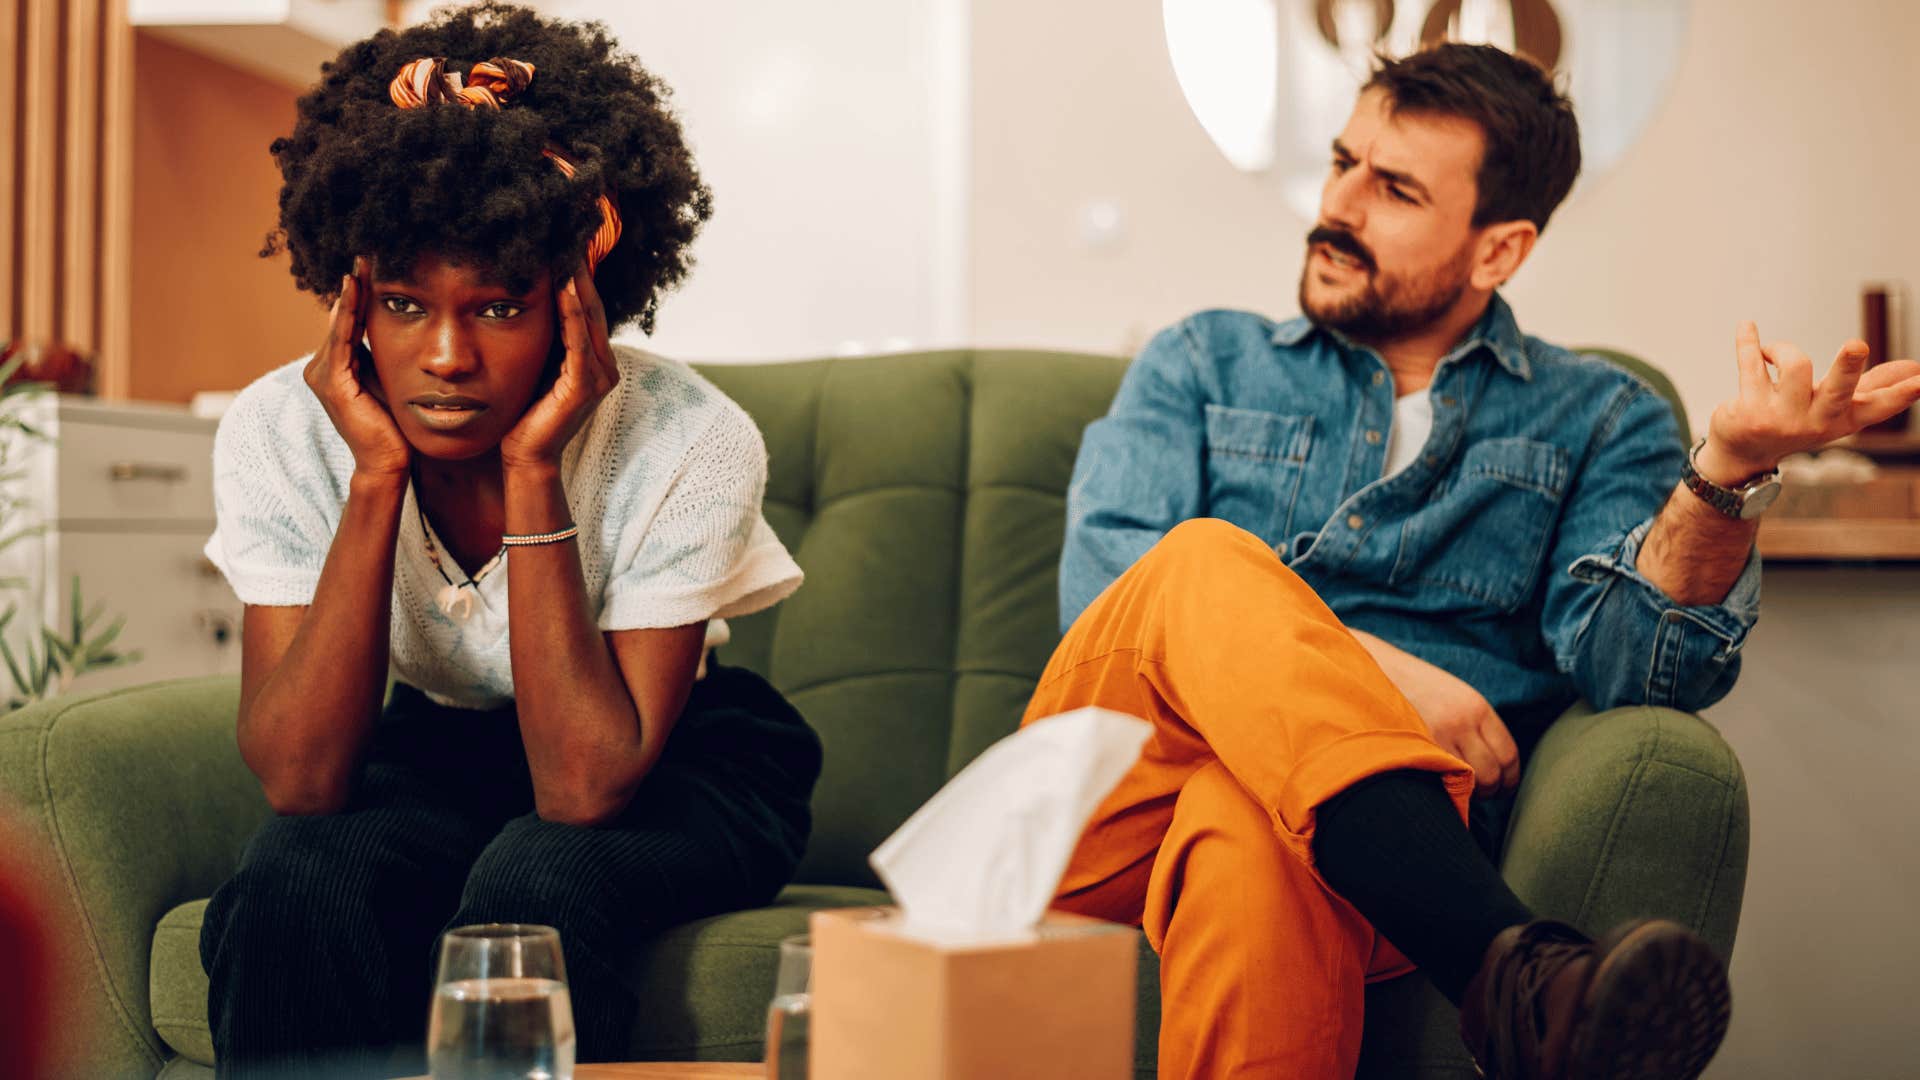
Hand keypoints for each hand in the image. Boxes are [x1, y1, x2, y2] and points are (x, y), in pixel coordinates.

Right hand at [304, 257, 408, 479]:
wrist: (389, 462)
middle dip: (355, 284)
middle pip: (342, 316)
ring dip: (351, 291)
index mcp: (336, 365)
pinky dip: (347, 314)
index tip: (375, 260)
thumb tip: (400, 320)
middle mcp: (321, 367)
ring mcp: (322, 375)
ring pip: (340, 323)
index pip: (349, 319)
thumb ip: (383, 353)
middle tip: (368, 249)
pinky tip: (352, 289)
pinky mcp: (332, 384)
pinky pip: (341, 341)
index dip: (361, 290)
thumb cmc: (395, 424)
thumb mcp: (389, 377)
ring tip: (362, 261)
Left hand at [500, 260, 619, 469]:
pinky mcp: (584, 388)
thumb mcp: (537, 365)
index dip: (578, 274)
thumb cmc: (526, 412)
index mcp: (595, 359)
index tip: (565, 241)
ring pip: (589, 319)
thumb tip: (529, 298)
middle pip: (593, 306)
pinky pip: (578, 342)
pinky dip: (573, 313)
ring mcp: (598, 377)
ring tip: (568, 250)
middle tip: (570, 234)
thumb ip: (546, 338)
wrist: (525, 456)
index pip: (587, 307)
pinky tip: (565, 287)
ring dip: (578, 283)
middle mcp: (604, 365)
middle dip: (581, 270)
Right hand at [1353, 631, 1518, 796]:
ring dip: (1464, 793)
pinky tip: (1432, 784)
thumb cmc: (1407, 685)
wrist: (1366, 668)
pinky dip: (1440, 790)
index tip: (1500, 788)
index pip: (1508, 755)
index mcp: (1475, 707)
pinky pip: (1438, 782)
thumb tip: (1490, 763)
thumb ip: (1471, 723)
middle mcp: (1461, 722)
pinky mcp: (1412, 748)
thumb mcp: (1449, 694)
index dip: (1507, 779)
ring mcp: (1436, 737)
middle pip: (1491, 774)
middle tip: (1474, 793)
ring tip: (1452, 789)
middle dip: (1487, 791)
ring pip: (1467, 783)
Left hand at [1699, 322, 1919, 483]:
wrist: (1743, 453)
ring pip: (1795, 364)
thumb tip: (1917, 369)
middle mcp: (1816, 421)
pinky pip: (1752, 364)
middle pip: (1838, 388)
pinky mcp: (1750, 410)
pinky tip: (1747, 326)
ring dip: (1781, 348)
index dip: (1901, 395)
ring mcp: (1782, 418)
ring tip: (1771, 352)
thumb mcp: (1838, 409)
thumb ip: (1875, 387)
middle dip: (1848, 365)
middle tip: (1857, 344)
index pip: (1878, 407)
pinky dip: (1749, 341)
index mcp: (1843, 419)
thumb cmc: (1797, 421)